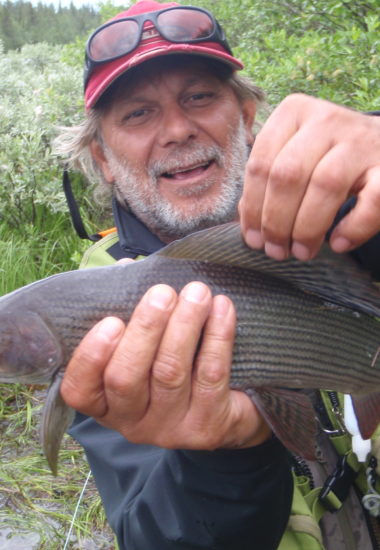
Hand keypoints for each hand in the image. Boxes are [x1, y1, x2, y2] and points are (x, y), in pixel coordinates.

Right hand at [60, 282, 270, 449]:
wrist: (225, 414)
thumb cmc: (171, 365)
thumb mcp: (144, 344)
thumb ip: (128, 309)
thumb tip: (125, 266)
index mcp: (105, 402)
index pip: (81, 390)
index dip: (91, 356)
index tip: (111, 320)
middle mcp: (131, 422)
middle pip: (126, 378)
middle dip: (145, 329)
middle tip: (163, 293)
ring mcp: (169, 429)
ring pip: (170, 373)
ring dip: (184, 325)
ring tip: (197, 292)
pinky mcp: (207, 428)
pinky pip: (210, 376)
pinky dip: (218, 338)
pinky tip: (222, 308)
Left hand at [239, 93, 379, 259]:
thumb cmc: (327, 157)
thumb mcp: (295, 158)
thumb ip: (268, 183)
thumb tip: (250, 227)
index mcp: (293, 113)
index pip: (260, 164)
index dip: (252, 208)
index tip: (254, 239)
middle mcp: (326, 119)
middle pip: (288, 175)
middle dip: (276, 222)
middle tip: (276, 251)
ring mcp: (361, 139)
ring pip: (325, 184)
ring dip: (308, 228)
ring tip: (302, 252)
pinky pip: (372, 199)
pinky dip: (354, 227)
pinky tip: (339, 243)